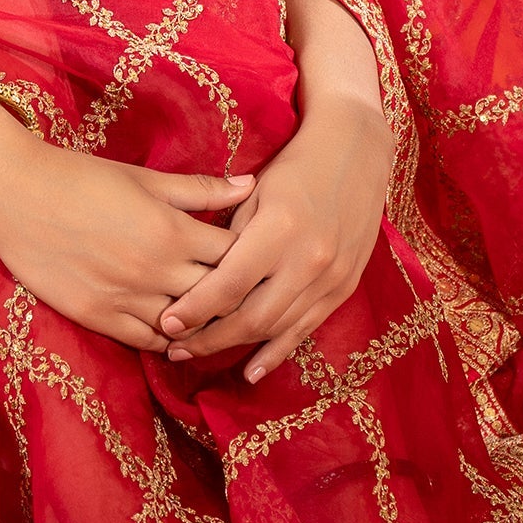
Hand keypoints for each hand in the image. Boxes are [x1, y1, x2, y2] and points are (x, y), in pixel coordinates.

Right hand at [0, 103, 251, 351]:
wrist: (16, 192)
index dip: (252, 261)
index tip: (258, 261)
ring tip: (215, 320)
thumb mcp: (145, 178)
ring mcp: (125, 298)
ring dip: (202, 326)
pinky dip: (167, 340)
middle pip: (218, 299)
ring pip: (185, 328)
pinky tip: (176, 332)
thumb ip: (200, 189)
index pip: (235, 259)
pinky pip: (147, 341)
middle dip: (235, 298)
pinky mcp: (97, 316)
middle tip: (246, 297)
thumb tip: (251, 184)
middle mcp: (155, 271)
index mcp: (172, 232)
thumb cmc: (82, 177)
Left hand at [156, 92, 389, 382]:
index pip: (228, 285)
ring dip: (235, 347)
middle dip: (208, 338)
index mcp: (280, 229)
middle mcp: (309, 259)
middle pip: (251, 317)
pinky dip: (277, 352)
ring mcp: (331, 277)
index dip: (195, 310)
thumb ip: (229, 238)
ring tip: (198, 355)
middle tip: (174, 347)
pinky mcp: (344, 287)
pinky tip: (252, 371)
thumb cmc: (295, 166)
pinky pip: (306, 329)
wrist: (356, 150)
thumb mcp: (255, 192)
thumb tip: (194, 279)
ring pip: (276, 327)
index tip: (166, 323)